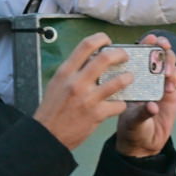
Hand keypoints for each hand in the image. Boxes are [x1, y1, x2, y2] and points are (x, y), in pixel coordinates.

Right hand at [32, 33, 131, 150]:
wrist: (46, 137)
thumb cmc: (52, 110)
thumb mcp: (57, 84)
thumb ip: (73, 70)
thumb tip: (92, 57)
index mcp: (65, 72)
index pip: (86, 45)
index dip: (101, 39)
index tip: (108, 41)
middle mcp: (77, 83)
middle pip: (106, 58)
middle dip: (121, 54)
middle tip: (125, 57)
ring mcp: (88, 99)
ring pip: (118, 81)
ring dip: (128, 78)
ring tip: (129, 78)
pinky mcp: (97, 114)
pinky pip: (119, 104)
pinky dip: (121, 104)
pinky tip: (118, 104)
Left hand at [115, 33, 175, 157]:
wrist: (144, 145)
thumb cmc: (131, 131)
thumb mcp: (131, 122)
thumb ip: (142, 114)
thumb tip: (153, 106)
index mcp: (133, 80)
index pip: (139, 57)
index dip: (146, 45)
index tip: (150, 38)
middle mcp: (147, 79)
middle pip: (157, 56)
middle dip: (162, 48)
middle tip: (163, 47)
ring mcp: (160, 85)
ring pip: (168, 65)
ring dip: (169, 63)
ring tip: (165, 73)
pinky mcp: (171, 94)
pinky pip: (174, 80)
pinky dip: (174, 78)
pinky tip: (169, 86)